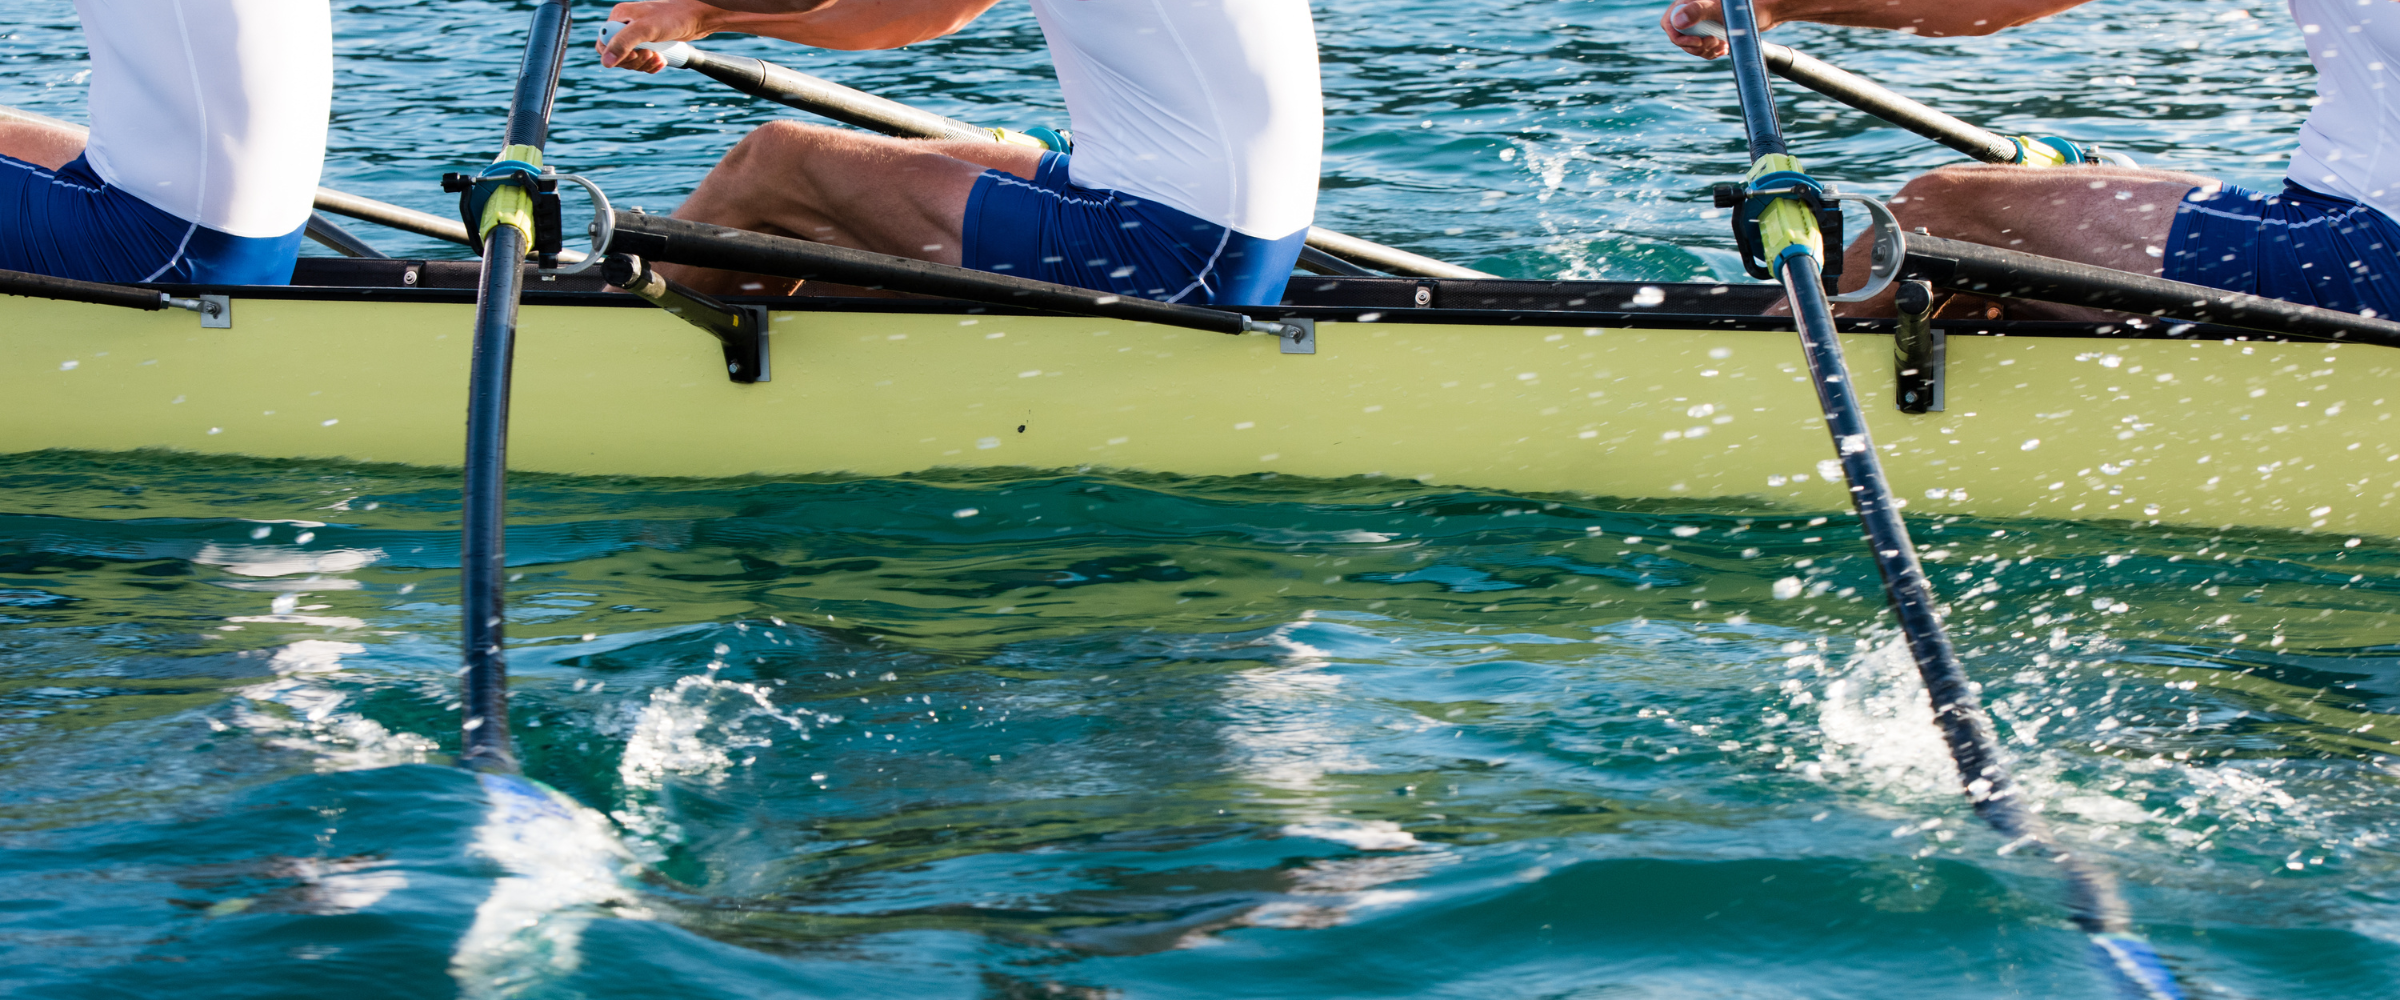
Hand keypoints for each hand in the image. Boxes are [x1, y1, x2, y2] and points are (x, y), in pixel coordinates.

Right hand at [598, 0, 721, 72]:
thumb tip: (605, 62)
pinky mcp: (650, 44)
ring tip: (658, 57)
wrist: (696, 18)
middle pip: (617, 55)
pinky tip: (662, 60)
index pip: (603, 44)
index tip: (633, 54)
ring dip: (644, 64)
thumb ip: (623, 44)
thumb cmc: (672, 17)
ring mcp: (638, 36)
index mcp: (619, 17)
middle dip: (634, 61)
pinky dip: (652, 65)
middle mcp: (626, 26)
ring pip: (632, 61)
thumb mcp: (644, 30)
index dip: (615, 54)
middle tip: (649, 54)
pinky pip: (643, 62)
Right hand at [1661, 1, 1782, 59]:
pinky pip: (1701, 50)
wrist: (1763, 13)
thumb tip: (1677, 22)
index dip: (1679, 37)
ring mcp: (1699, 24)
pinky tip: (1724, 47)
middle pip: (1680, 38)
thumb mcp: (1718, 8)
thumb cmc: (1742, 8)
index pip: (1669, 23)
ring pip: (1691, 46)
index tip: (1697, 42)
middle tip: (1714, 42)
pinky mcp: (1708, 33)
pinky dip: (1712, 52)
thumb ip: (1696, 10)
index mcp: (1688, 3)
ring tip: (1722, 44)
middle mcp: (1691, 13)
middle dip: (1696, 46)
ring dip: (1705, 51)